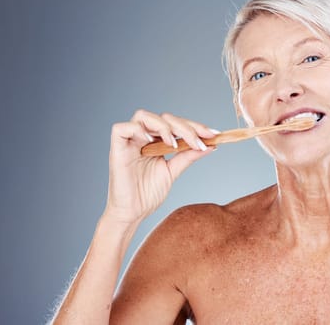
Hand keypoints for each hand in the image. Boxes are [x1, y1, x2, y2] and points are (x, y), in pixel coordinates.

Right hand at [103, 109, 215, 223]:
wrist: (132, 213)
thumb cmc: (148, 194)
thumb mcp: (173, 171)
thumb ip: (188, 156)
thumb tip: (210, 145)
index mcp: (156, 141)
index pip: (175, 124)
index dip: (194, 126)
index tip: (213, 135)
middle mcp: (142, 137)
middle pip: (163, 117)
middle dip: (185, 127)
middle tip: (199, 141)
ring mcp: (129, 141)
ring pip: (143, 116)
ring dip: (164, 126)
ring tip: (175, 144)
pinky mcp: (116, 147)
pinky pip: (122, 128)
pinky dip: (138, 130)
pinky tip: (153, 142)